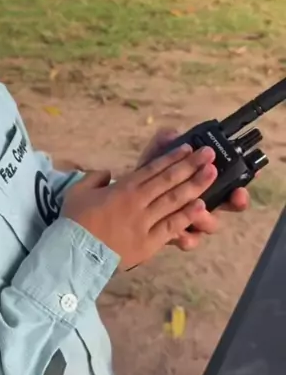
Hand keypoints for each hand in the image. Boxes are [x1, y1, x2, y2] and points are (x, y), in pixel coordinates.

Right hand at [60, 143, 216, 269]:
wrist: (73, 254)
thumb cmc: (74, 222)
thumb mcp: (79, 191)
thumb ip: (95, 178)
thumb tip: (107, 174)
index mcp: (123, 188)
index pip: (153, 169)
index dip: (172, 157)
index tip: (188, 147)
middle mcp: (137, 202)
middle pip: (169, 180)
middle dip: (191, 165)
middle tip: (209, 154)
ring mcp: (145, 222)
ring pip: (175, 200)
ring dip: (195, 185)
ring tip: (211, 173)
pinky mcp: (148, 243)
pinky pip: (171, 226)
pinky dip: (187, 215)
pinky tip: (202, 206)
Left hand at [137, 126, 249, 250]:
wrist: (122, 203)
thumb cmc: (144, 177)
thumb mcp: (152, 159)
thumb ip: (161, 145)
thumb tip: (172, 133)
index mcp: (200, 179)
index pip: (230, 179)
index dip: (243, 176)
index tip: (253, 173)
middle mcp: (202, 201)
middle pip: (228, 204)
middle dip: (236, 200)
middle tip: (237, 195)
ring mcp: (191, 220)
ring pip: (210, 225)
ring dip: (208, 218)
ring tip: (199, 210)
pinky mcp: (177, 235)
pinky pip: (189, 241)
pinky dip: (186, 238)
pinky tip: (180, 235)